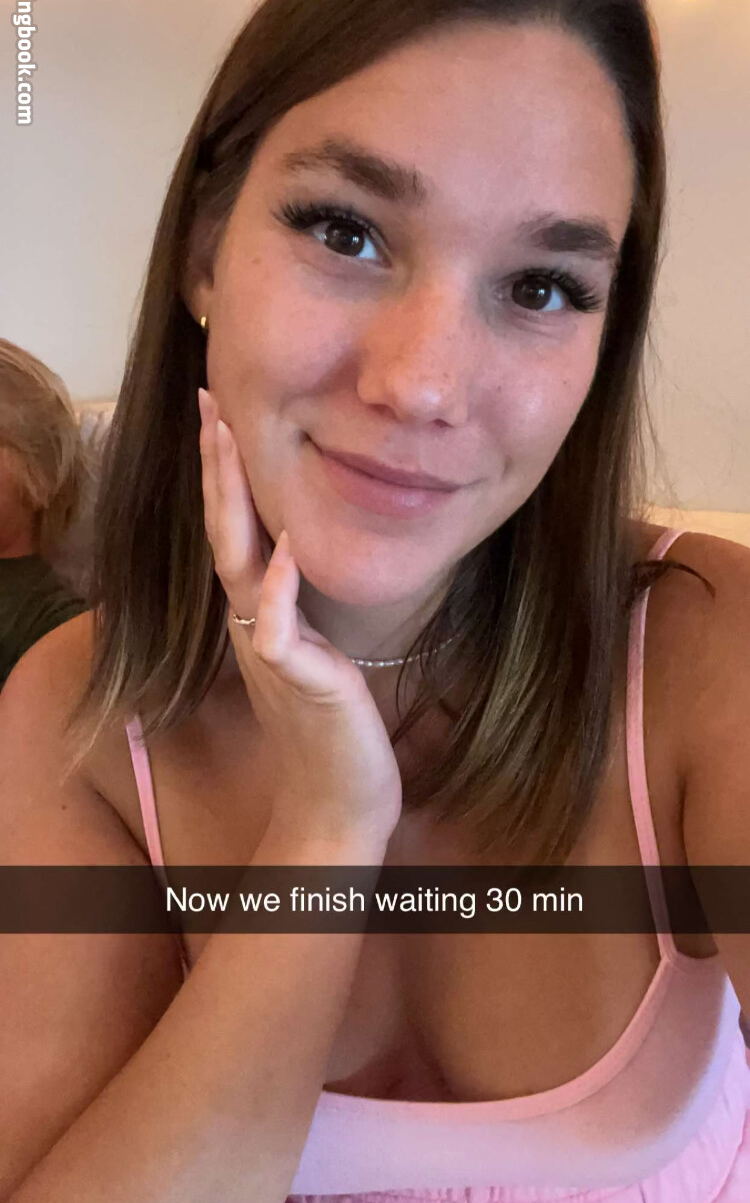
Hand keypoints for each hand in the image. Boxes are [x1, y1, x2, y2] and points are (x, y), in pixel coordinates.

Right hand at [198, 387, 402, 848]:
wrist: (339, 800)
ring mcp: (270, 649)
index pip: (237, 528)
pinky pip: (278, 628)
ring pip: (240, 565)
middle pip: (226, 531)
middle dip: (219, 466)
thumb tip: (297, 551)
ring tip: (229, 443)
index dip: (226, 473)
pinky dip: (281, 586)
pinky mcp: (296, 680)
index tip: (220, 414)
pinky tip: (286, 546)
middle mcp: (255, 622)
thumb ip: (299, 604)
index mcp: (261, 611)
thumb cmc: (333, 727)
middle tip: (209, 402)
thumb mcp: (314, 649)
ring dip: (233, 504)